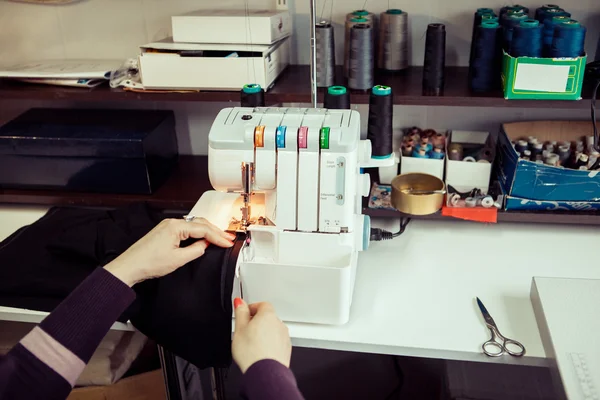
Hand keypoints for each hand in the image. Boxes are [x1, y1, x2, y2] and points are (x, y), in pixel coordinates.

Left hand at [104, 218, 234, 285]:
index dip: (218, 236)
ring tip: (219, 237)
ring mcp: (167, 226)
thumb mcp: (178, 259)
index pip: (203, 229)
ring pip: (193, 225)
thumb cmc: (148, 262)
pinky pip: (186, 228)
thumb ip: (196, 250)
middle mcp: (172, 222)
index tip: (228, 242)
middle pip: (200, 223)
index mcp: (176, 226)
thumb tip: (204, 245)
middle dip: (215, 231)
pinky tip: (202, 237)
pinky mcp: (164, 231)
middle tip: (228, 238)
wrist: (129, 267)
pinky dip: (197, 232)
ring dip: (207, 231)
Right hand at [232, 298, 291, 372]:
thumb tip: (240, 302)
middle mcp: (279, 324)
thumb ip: (240, 312)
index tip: (244, 314)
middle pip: (268, 318)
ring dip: (264, 334)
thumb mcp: (239, 329)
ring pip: (272, 330)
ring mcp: (284, 337)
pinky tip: (260, 352)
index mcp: (268, 315)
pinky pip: (276, 342)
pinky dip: (269, 344)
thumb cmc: (252, 352)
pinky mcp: (285, 349)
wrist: (264, 373)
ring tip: (252, 344)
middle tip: (245, 331)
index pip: (262, 304)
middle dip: (257, 322)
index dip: (252, 308)